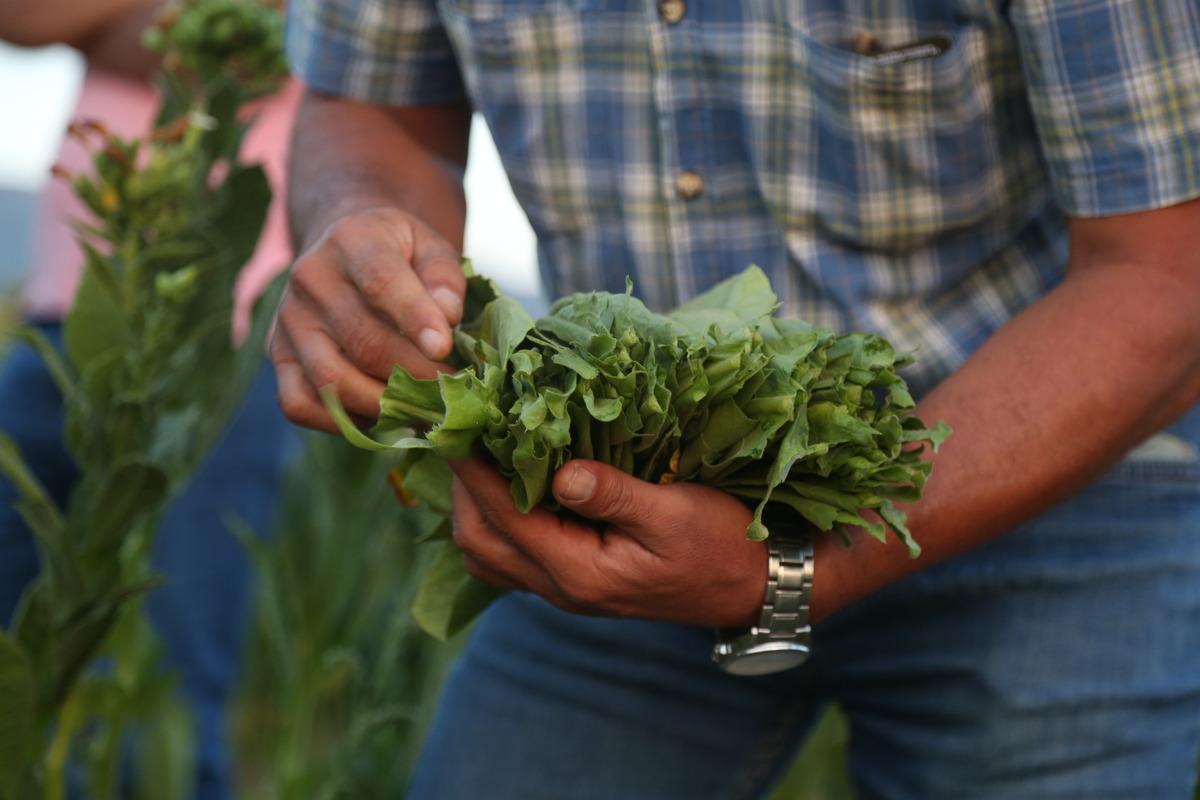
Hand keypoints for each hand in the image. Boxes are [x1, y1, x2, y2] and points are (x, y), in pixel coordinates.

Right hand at [271, 207, 464, 431]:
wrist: (346, 253)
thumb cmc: (400, 255)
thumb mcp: (430, 247)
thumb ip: (444, 278)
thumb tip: (447, 317)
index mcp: (353, 240)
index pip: (381, 282)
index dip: (415, 318)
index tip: (445, 349)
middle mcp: (310, 277)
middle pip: (363, 342)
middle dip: (415, 376)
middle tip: (452, 393)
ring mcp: (289, 319)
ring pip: (332, 381)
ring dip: (385, 405)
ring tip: (422, 408)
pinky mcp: (278, 355)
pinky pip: (300, 404)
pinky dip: (342, 422)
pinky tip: (379, 414)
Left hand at [449, 458, 767, 627]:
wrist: (752, 587)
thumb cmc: (721, 544)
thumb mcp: (674, 512)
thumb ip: (614, 495)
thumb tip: (559, 474)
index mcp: (580, 571)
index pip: (505, 516)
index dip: (472, 469)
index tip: (454, 424)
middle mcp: (561, 588)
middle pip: (478, 541)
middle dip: (461, 487)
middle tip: (463, 430)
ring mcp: (564, 589)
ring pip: (487, 553)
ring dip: (473, 505)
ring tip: (480, 452)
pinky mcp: (573, 579)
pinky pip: (510, 555)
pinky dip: (495, 519)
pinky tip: (510, 482)